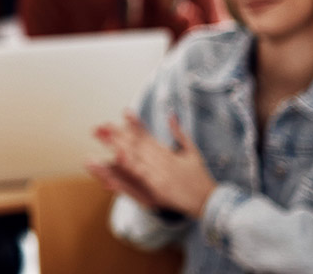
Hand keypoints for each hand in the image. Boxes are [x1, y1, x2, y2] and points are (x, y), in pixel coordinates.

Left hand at [89, 112, 216, 218]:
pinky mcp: (158, 187)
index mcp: (169, 152)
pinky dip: (129, 167)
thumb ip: (179, 133)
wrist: (210, 200)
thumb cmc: (201, 177)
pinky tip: (117, 159)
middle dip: (118, 134)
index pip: (148, 135)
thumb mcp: (193, 152)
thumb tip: (171, 114)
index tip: (124, 111)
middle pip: (137, 144)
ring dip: (118, 146)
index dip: (135, 123)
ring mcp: (160, 174)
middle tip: (102, 125)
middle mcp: (163, 160)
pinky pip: (141, 176)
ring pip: (136, 157)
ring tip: (103, 138)